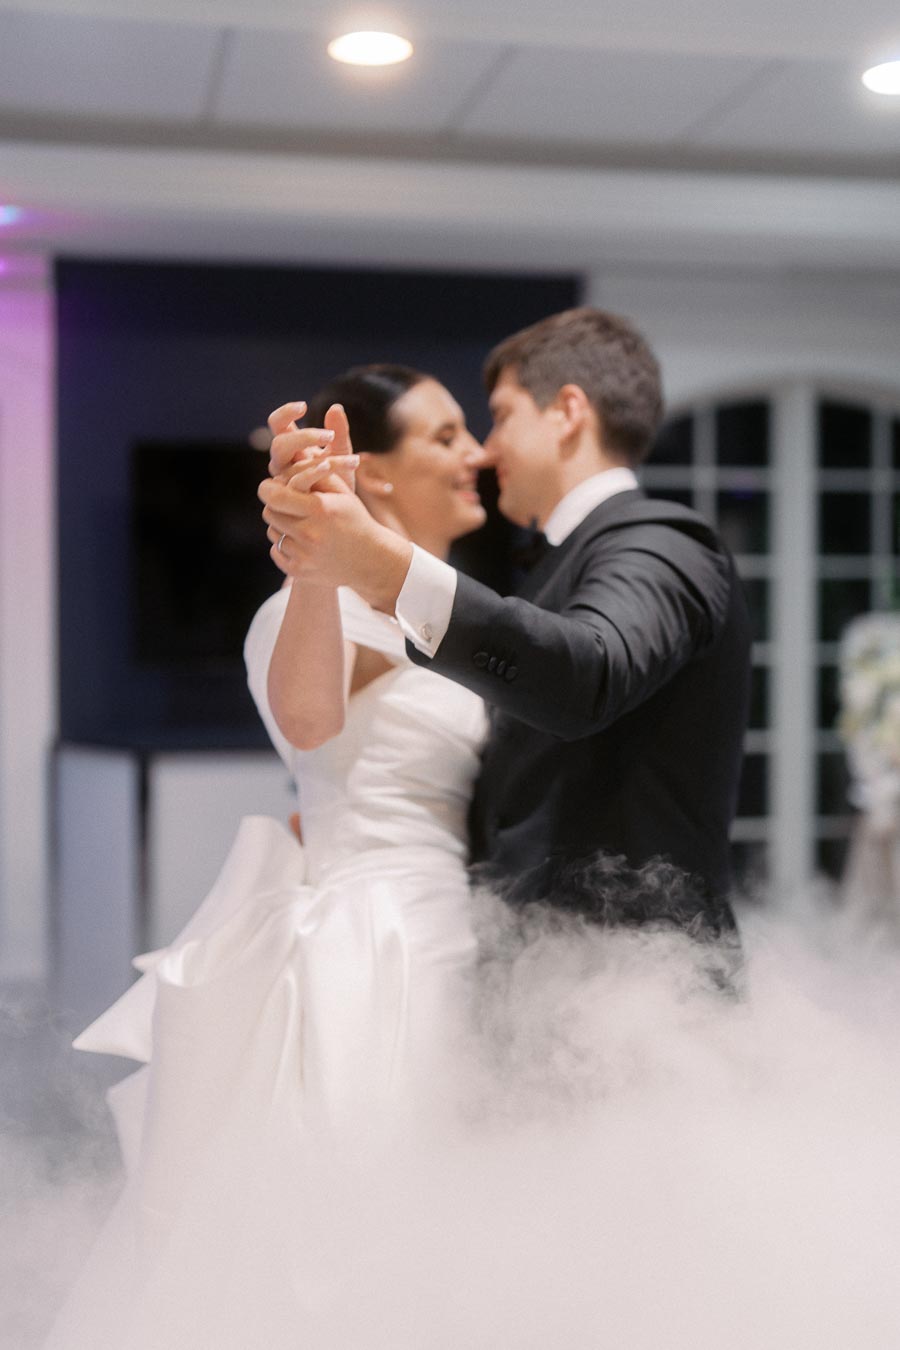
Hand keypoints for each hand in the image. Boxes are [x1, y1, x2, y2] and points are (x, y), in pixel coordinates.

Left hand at [259, 470, 412, 608]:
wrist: (370, 560)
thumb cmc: (354, 520)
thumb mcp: (342, 493)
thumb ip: (315, 475)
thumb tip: (285, 468)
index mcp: (320, 509)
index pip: (274, 496)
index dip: (269, 489)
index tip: (272, 487)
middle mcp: (310, 534)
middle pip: (269, 513)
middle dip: (276, 506)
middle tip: (288, 505)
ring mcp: (304, 555)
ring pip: (272, 533)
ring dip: (282, 526)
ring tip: (301, 525)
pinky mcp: (299, 571)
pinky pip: (276, 551)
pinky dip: (285, 546)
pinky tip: (303, 543)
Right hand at [268, 401, 356, 490]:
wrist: (341, 515)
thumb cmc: (338, 482)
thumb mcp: (341, 453)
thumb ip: (339, 432)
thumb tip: (335, 407)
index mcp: (289, 448)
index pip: (277, 424)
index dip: (285, 413)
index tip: (303, 406)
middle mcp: (282, 464)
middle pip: (279, 445)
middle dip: (304, 438)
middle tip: (329, 436)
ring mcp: (285, 484)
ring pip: (289, 467)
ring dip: (317, 463)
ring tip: (349, 457)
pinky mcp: (293, 499)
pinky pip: (300, 485)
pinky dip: (320, 475)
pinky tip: (343, 468)